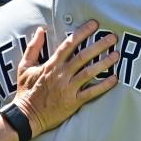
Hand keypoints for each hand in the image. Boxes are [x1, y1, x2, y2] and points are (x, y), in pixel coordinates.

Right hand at [13, 20, 118, 135]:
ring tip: (116, 55)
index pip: (69, 44)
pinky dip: (104, 85)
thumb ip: (33, 47)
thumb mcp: (24, 67)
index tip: (95, 25)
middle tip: (113, 38)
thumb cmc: (26, 91)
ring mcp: (68, 88)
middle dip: (99, 45)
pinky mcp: (73, 102)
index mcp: (51, 64)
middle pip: (83, 56)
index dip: (83, 33)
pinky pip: (91, 92)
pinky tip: (114, 79)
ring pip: (89, 72)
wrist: (26, 116)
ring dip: (104, 63)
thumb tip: (40, 30)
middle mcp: (61, 74)